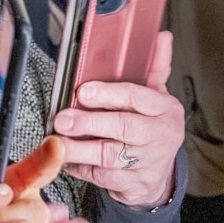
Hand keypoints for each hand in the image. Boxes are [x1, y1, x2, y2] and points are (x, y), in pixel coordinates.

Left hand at [52, 30, 183, 208]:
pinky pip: (101, 176)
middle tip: (63, 119)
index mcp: (165, 110)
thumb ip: (155, 68)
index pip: (138, 97)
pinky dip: (80, 167)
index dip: (109, 93)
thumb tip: (162, 37)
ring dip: (79, 149)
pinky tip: (66, 159)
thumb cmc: (152, 131)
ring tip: (58, 141)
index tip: (83, 91)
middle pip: (123, 127)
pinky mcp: (133, 185)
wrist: (160, 177)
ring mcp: (146, 163)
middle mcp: (159, 136)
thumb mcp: (158, 99)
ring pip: (108, 156)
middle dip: (89, 123)